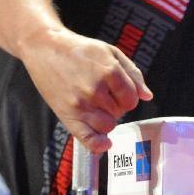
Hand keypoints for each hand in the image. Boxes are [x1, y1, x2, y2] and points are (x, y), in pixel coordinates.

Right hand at [19, 27, 153, 152]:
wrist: (46, 49)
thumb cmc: (79, 49)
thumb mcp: (110, 52)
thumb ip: (132, 73)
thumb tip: (148, 96)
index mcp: (110, 71)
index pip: (132, 99)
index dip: (128, 97)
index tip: (119, 93)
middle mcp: (96, 90)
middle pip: (120, 113)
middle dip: (116, 106)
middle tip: (103, 95)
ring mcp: (81, 104)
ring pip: (108, 126)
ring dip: (106, 120)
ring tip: (96, 107)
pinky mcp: (67, 115)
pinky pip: (88, 139)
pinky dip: (98, 145)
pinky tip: (104, 143)